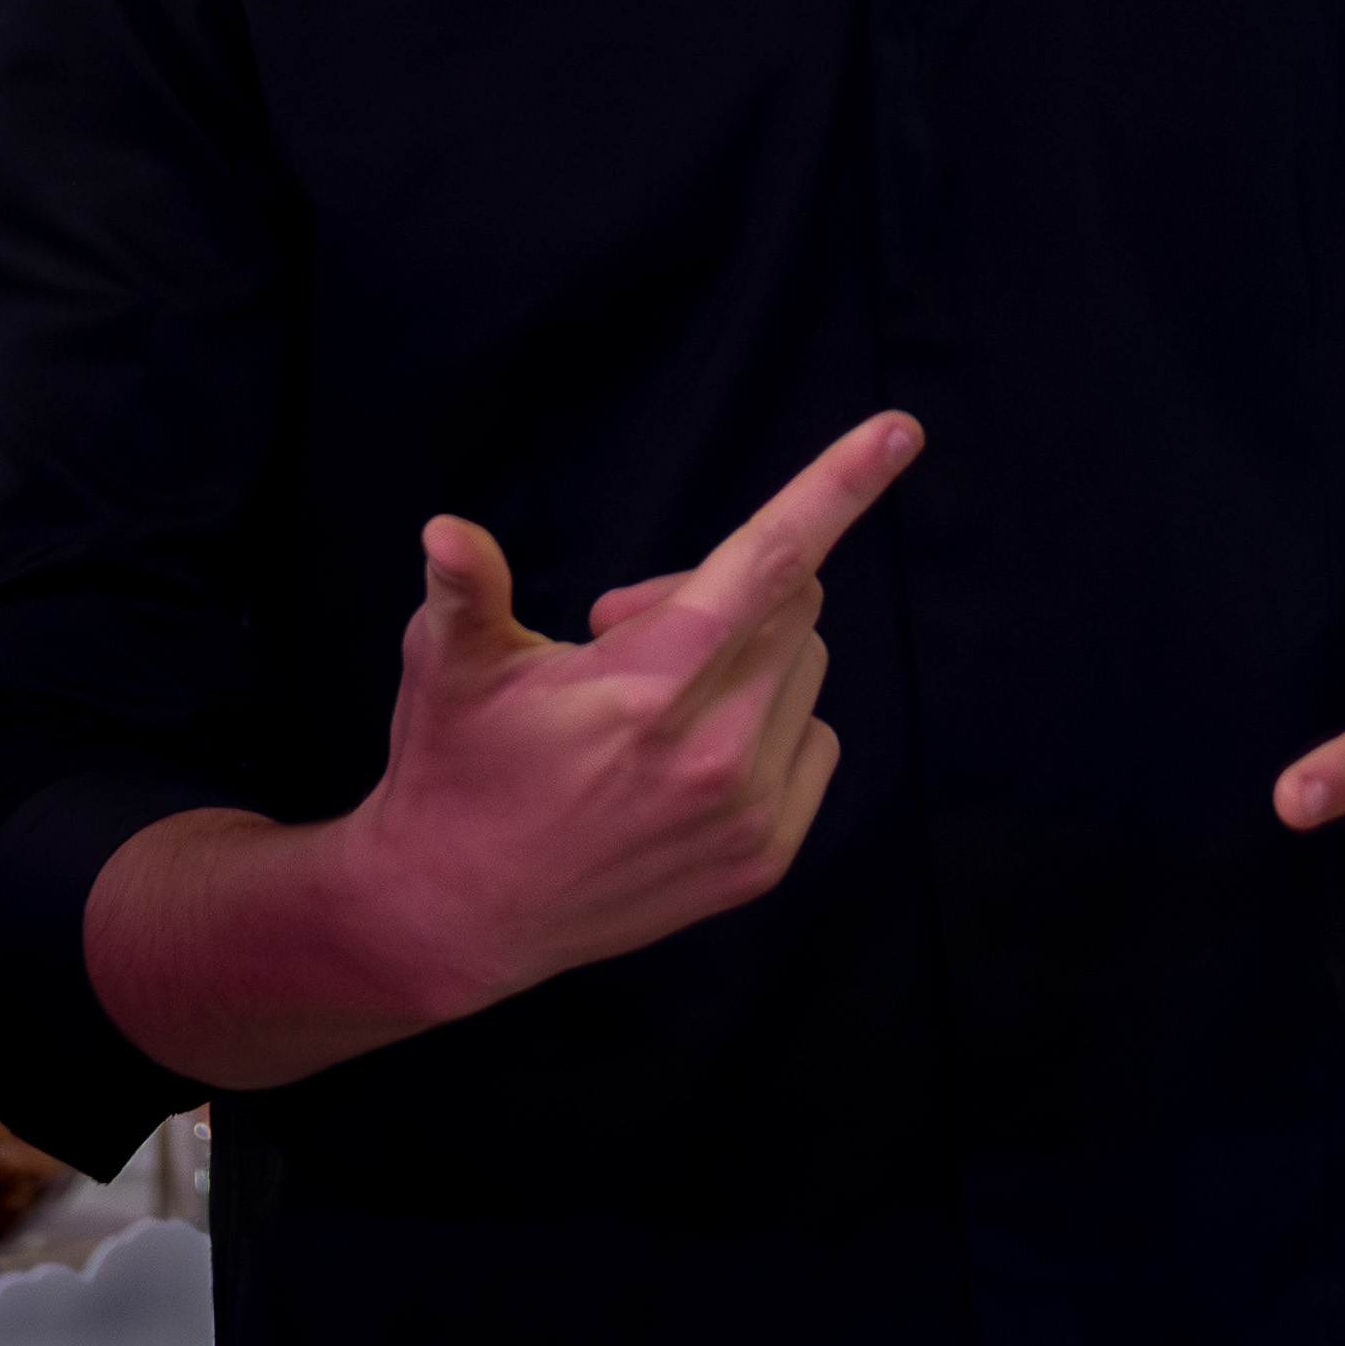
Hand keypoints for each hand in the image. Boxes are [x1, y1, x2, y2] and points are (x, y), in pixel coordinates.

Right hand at [85, 408, 920, 1083]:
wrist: (458, 915)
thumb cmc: (455, 767)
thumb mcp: (450, 668)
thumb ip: (465, 589)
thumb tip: (444, 529)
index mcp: (648, 688)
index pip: (765, 562)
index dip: (837, 487)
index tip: (900, 430)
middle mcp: (714, 753)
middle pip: (792, 602)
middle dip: (726, 586)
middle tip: (625, 627)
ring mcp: (747, 812)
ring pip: (806, 666)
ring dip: (748, 654)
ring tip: (651, 697)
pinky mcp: (765, 858)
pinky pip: (816, 739)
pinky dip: (771, 721)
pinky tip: (688, 750)